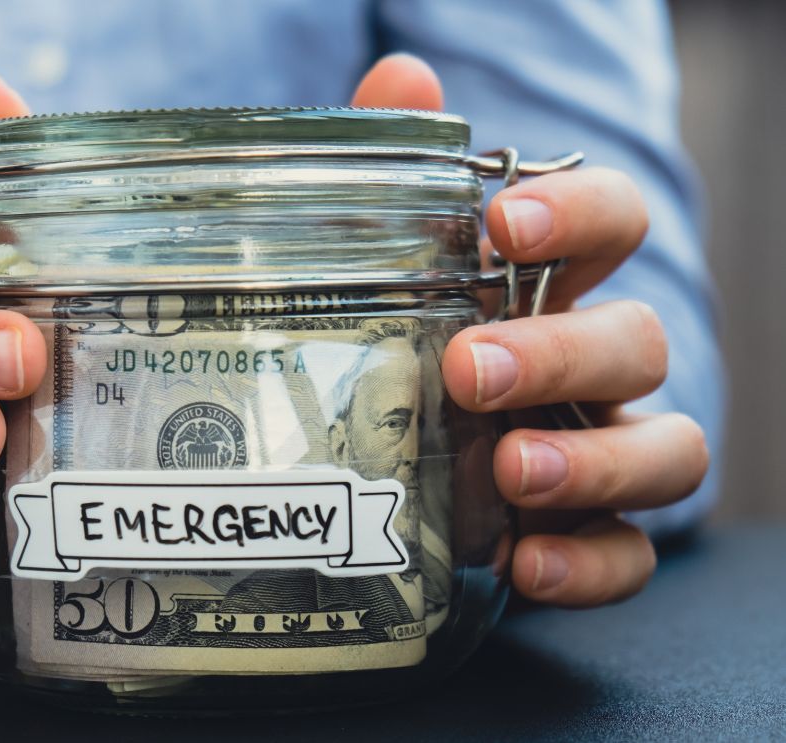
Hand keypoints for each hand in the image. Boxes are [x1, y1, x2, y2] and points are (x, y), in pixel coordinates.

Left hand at [355, 54, 708, 606]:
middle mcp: (591, 366)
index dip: (581, 214)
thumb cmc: (396, 344)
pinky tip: (522, 562)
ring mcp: (600, 451)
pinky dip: (589, 565)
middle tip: (470, 368)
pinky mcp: (586, 535)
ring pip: (670, 452)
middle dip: (562, 353)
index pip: (613, 223)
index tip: (507, 221)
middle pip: (639, 343)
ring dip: (596, 462)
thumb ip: (390, 175)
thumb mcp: (377, 266)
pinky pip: (630, 557)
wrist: (387, 465)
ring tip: (510, 468)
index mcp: (549, 286)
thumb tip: (404, 80)